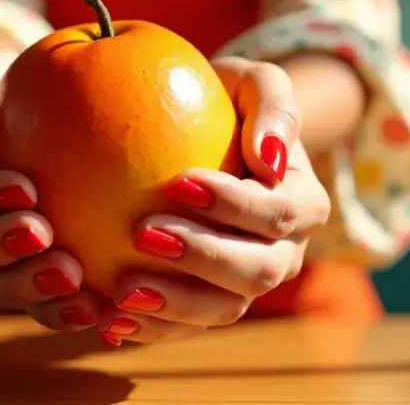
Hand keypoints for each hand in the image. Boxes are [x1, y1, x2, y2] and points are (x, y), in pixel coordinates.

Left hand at [99, 57, 330, 344]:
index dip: (233, 205)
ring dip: (173, 305)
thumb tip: (269, 157)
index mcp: (303, 205)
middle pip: (257, 272)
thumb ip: (273, 102)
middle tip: (143, 233)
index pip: (277, 213)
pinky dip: (148, 327)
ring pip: (221, 310)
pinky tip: (105, 317)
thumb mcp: (253, 81)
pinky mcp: (206, 305)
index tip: (177, 182)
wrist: (204, 137)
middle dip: (202, 258)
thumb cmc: (226, 101)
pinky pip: (182, 326)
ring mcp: (244, 286)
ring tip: (121, 292)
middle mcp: (283, 254)